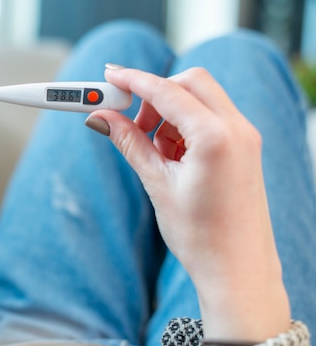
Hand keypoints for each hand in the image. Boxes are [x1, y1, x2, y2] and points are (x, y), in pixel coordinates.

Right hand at [86, 66, 289, 340]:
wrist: (237, 270)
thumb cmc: (201, 235)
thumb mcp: (157, 184)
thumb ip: (129, 142)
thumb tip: (101, 118)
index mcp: (216, 137)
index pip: (167, 91)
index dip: (133, 80)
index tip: (108, 76)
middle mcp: (237, 129)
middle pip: (189, 83)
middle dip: (155, 95)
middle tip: (131, 123)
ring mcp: (245, 137)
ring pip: (200, 99)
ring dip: (169, 115)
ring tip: (154, 155)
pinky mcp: (244, 147)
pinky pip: (210, 119)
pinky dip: (185, 128)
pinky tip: (173, 160)